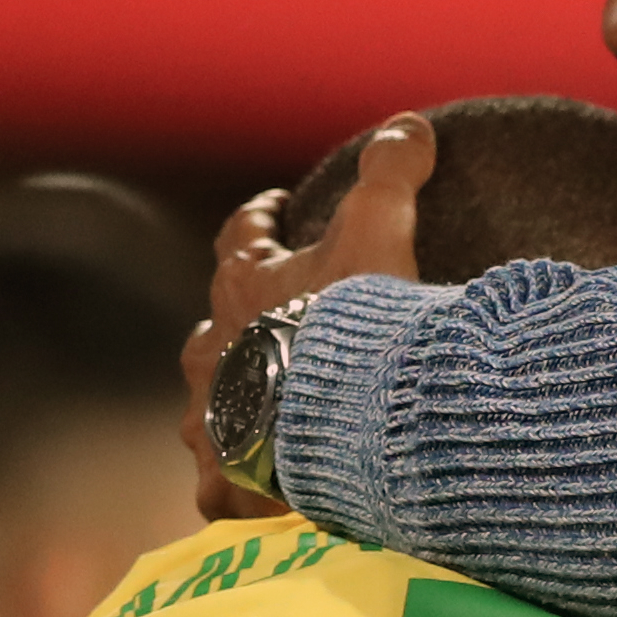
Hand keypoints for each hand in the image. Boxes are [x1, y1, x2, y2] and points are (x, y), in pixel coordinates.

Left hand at [179, 113, 434, 515]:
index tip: (273, 206)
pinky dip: (235, 481)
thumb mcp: (378, 231)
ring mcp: (213, 417)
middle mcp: (211, 349)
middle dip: (236, 322)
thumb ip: (392, 173)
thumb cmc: (349, 327)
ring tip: (262, 410)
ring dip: (229, 402)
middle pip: (212, 325)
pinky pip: (219, 482)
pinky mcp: (226, 476)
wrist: (336, 428)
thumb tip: (409, 125)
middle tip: (269, 320)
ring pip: (206, 405)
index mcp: (241, 285)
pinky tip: (251, 491)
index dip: (259, 217)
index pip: (241, 236)